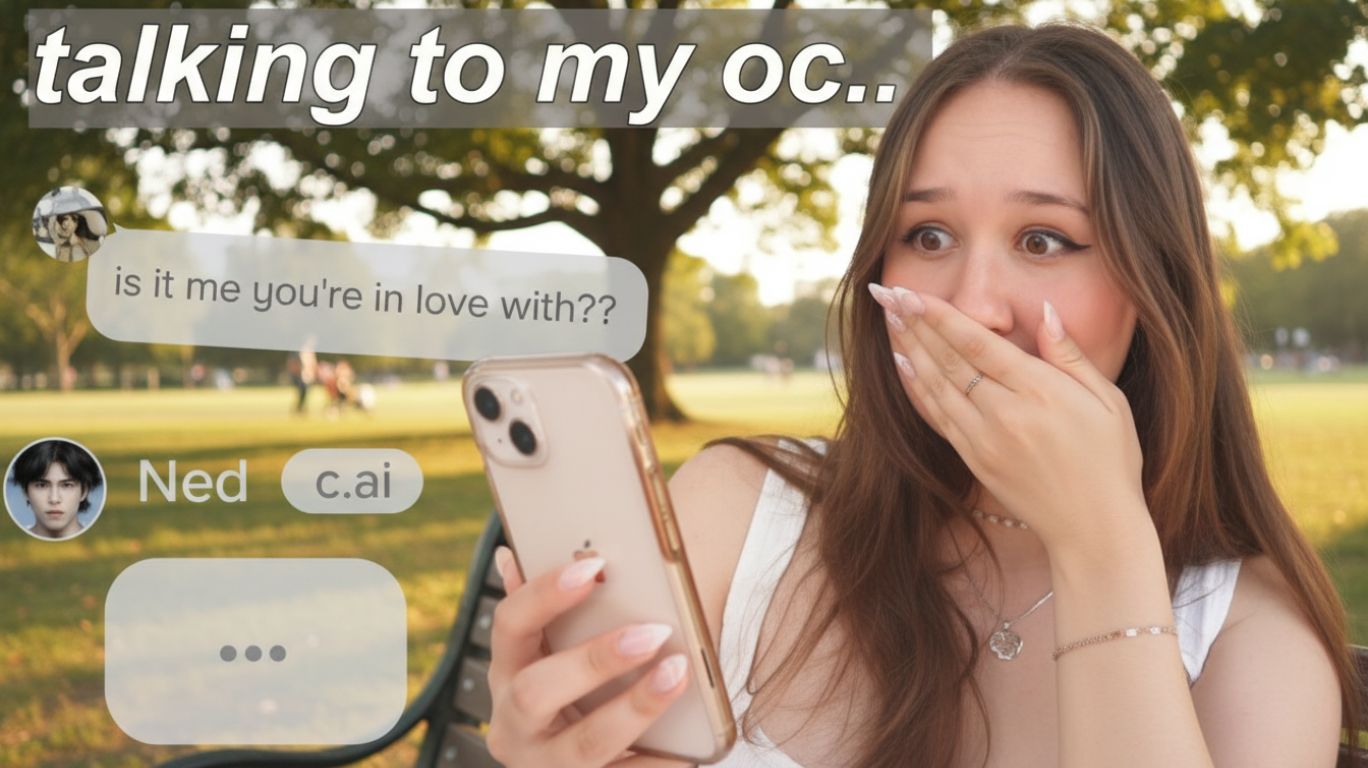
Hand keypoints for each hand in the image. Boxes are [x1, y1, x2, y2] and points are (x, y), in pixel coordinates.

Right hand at [485, 546, 692, 767]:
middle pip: (536, 690)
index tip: (596, 566)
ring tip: (678, 675)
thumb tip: (514, 552)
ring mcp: (545, 765)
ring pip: (585, 742)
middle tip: (654, 632)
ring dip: (635, 707)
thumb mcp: (549, 656)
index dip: (545, 593)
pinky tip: (689, 747)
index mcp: (507, 672)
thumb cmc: (569, 697)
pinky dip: (657, 763)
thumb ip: (543, 610)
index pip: (508, 624)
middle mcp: (514, 724)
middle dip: (596, 659)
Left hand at [868, 283, 1149, 552]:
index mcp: (1040, 392)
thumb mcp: (1108, 400)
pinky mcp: (973, 459)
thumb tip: (1045, 311)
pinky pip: (937, 415)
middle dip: (913, 323)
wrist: (1093, 528)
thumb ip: (1069, 354)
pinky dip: (917, 387)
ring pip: (936, 385)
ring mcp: (984, 439)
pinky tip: (902, 363)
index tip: (909, 292)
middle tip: (884, 293)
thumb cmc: (1110, 460)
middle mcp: (1004, 414)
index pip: (977, 343)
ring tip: (888, 319)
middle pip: (948, 360)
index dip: (938, 315)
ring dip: (909, 349)